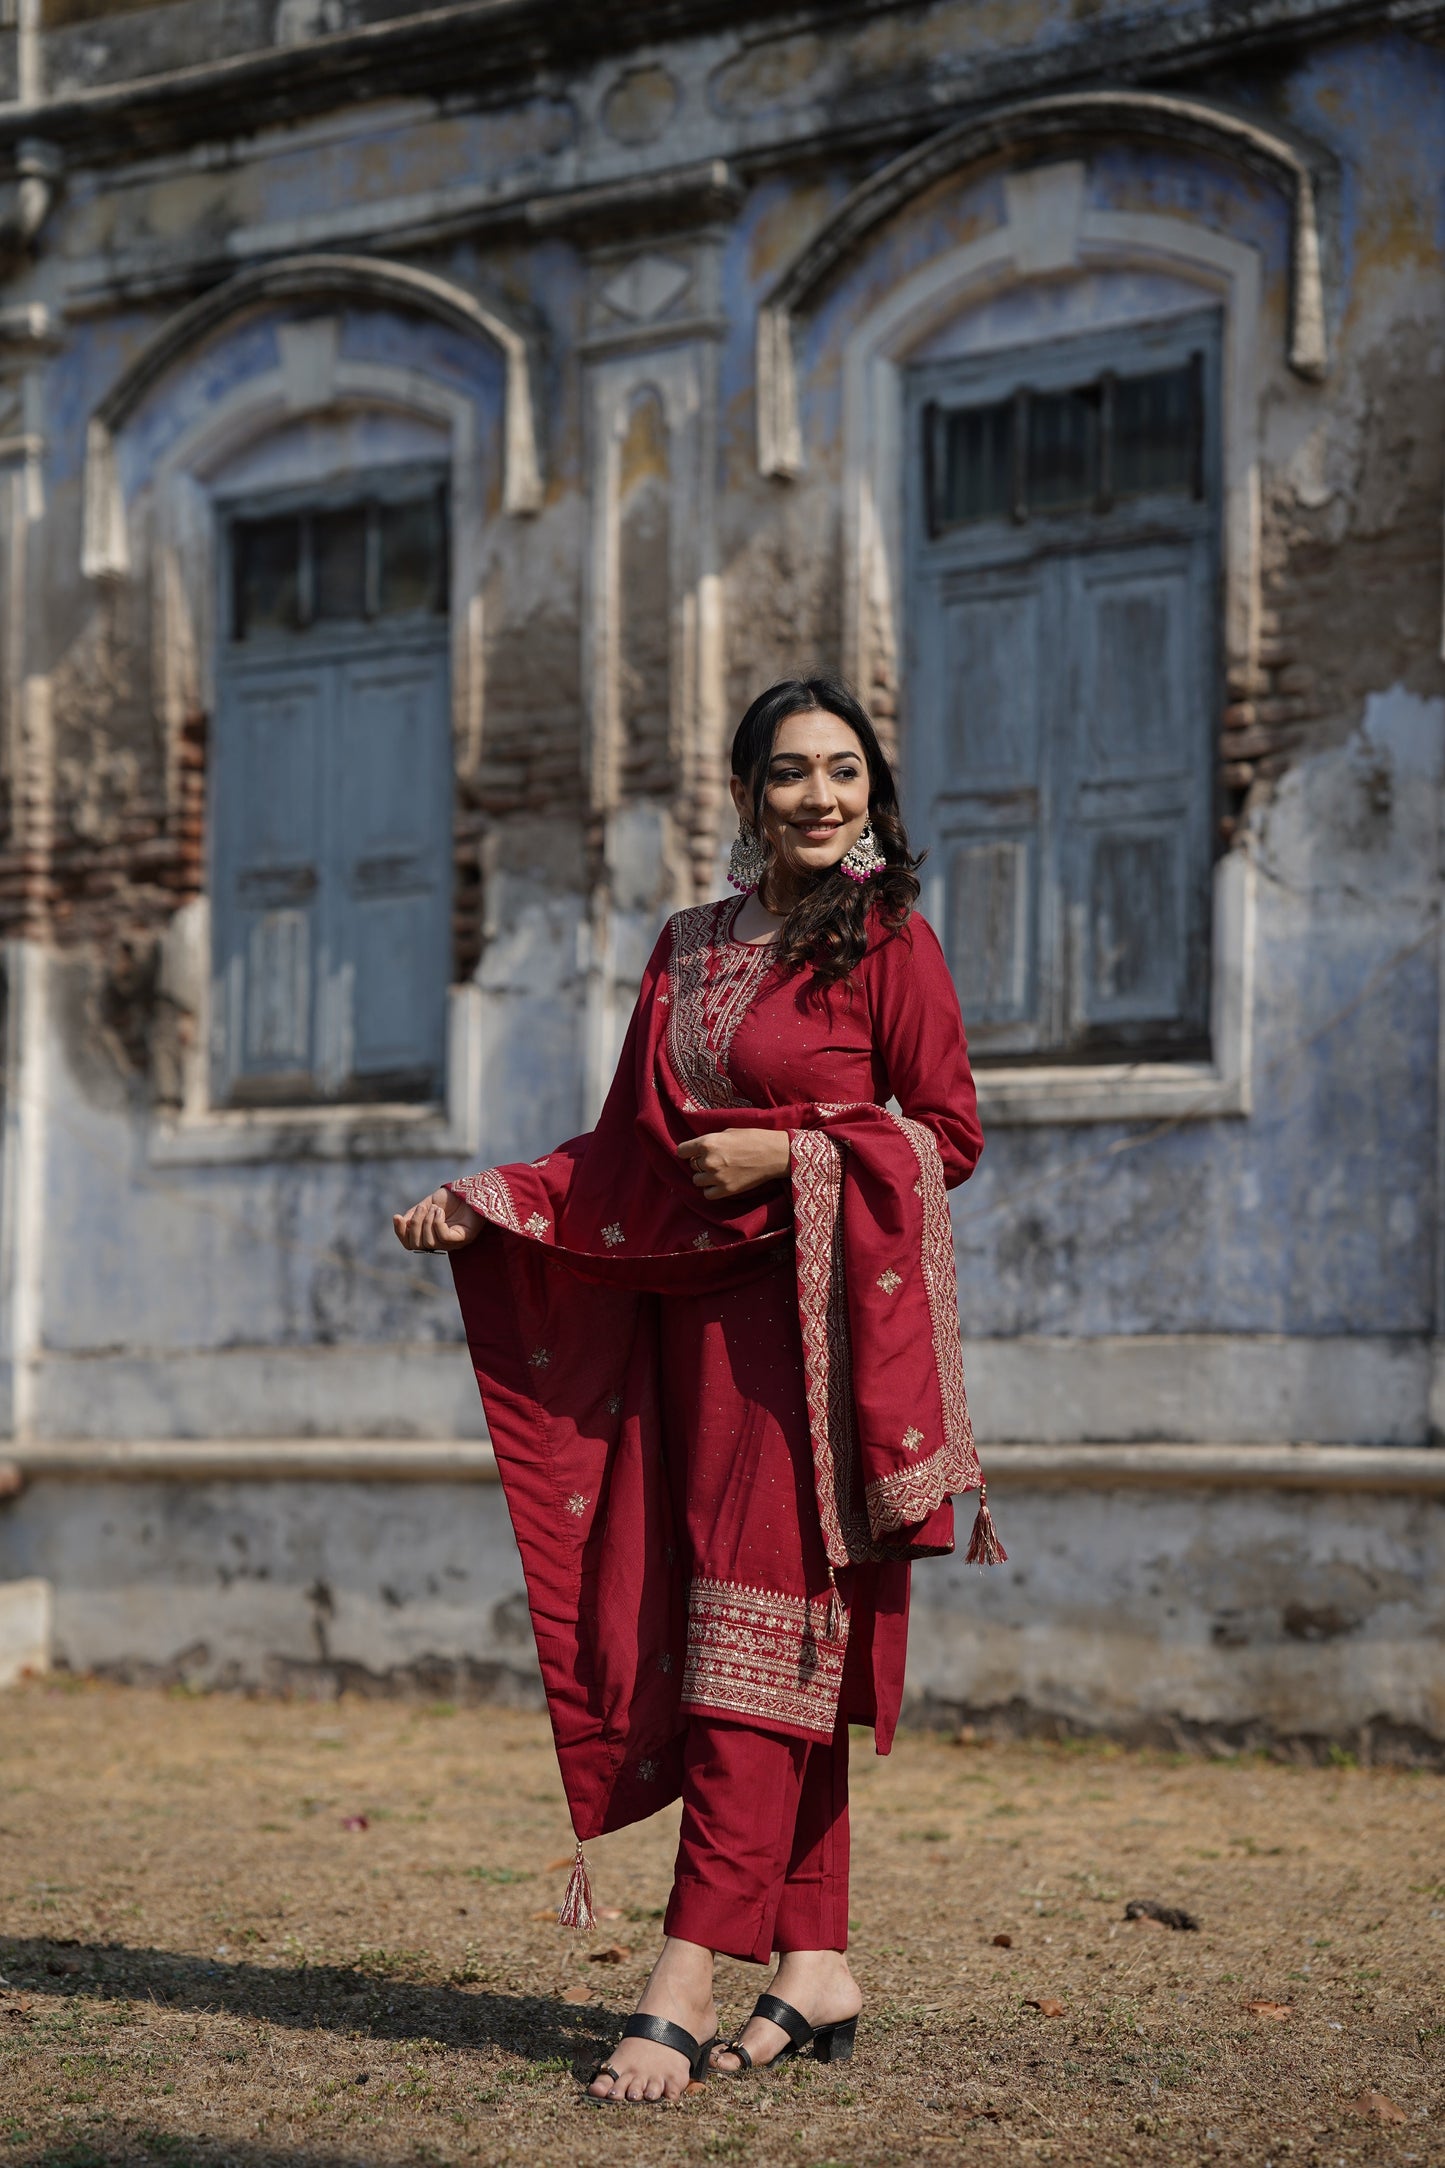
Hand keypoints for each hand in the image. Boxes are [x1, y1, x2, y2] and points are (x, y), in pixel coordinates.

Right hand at [392, 1187, 482, 1251]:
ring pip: (429, 1242)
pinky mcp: (462, 1239)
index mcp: (430, 1236)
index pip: (410, 1244)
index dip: (401, 1233)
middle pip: (417, 1245)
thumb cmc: (451, 1199)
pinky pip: (443, 1237)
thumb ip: (414, 1214)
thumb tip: (399, 1222)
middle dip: (415, 1225)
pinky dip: (437, 1222)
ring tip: (435, 1208)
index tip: (396, 1217)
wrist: (471, 1191)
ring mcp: (452, 1243)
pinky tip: (441, 1211)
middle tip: (422, 1208)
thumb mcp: (427, 1205)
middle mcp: (440, 1243)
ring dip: (427, 1221)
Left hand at [676, 1129, 790, 1200]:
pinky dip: (711, 1189)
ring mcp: (716, 1177)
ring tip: (718, 1171)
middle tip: (715, 1159)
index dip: (686, 1151)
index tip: (691, 1152)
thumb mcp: (728, 1132)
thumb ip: (711, 1141)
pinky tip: (720, 1182)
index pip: (681, 1151)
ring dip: (704, 1176)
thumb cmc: (753, 1138)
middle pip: (691, 1165)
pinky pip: (707, 1194)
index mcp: (707, 1143)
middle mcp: (708, 1161)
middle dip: (700, 1162)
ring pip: (697, 1180)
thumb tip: (698, 1149)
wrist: (774, 1154)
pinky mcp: (726, 1190)